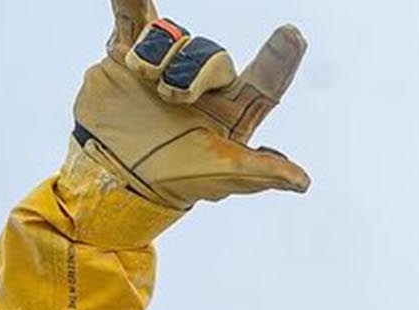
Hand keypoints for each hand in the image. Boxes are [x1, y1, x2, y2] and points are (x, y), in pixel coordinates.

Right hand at [71, 0, 308, 209]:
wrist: (115, 174)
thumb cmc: (176, 179)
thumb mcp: (221, 176)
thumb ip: (260, 171)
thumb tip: (303, 183)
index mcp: (233, 109)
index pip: (267, 81)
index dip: (281, 58)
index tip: (294, 35)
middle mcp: (204, 82)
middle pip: (213, 54)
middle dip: (192, 73)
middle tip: (171, 97)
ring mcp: (166, 63)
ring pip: (174, 36)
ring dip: (158, 55)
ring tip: (144, 77)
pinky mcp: (127, 52)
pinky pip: (131, 16)